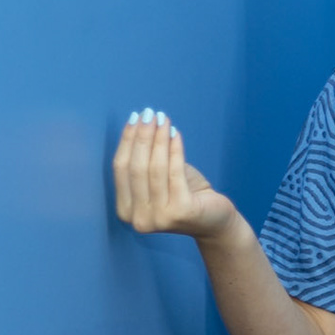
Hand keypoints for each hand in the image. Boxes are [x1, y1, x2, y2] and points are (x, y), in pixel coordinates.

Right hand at [113, 109, 237, 239]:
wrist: (215, 220)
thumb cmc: (185, 196)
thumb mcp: (159, 179)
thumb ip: (145, 161)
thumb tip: (139, 123)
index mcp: (125, 211)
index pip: (120, 169)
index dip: (126, 141)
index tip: (134, 118)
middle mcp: (138, 218)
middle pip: (136, 167)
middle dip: (142, 136)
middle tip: (149, 113)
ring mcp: (159, 217)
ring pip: (155, 168)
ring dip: (158, 139)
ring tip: (163, 119)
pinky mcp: (181, 211)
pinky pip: (175, 172)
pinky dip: (174, 150)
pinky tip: (175, 133)